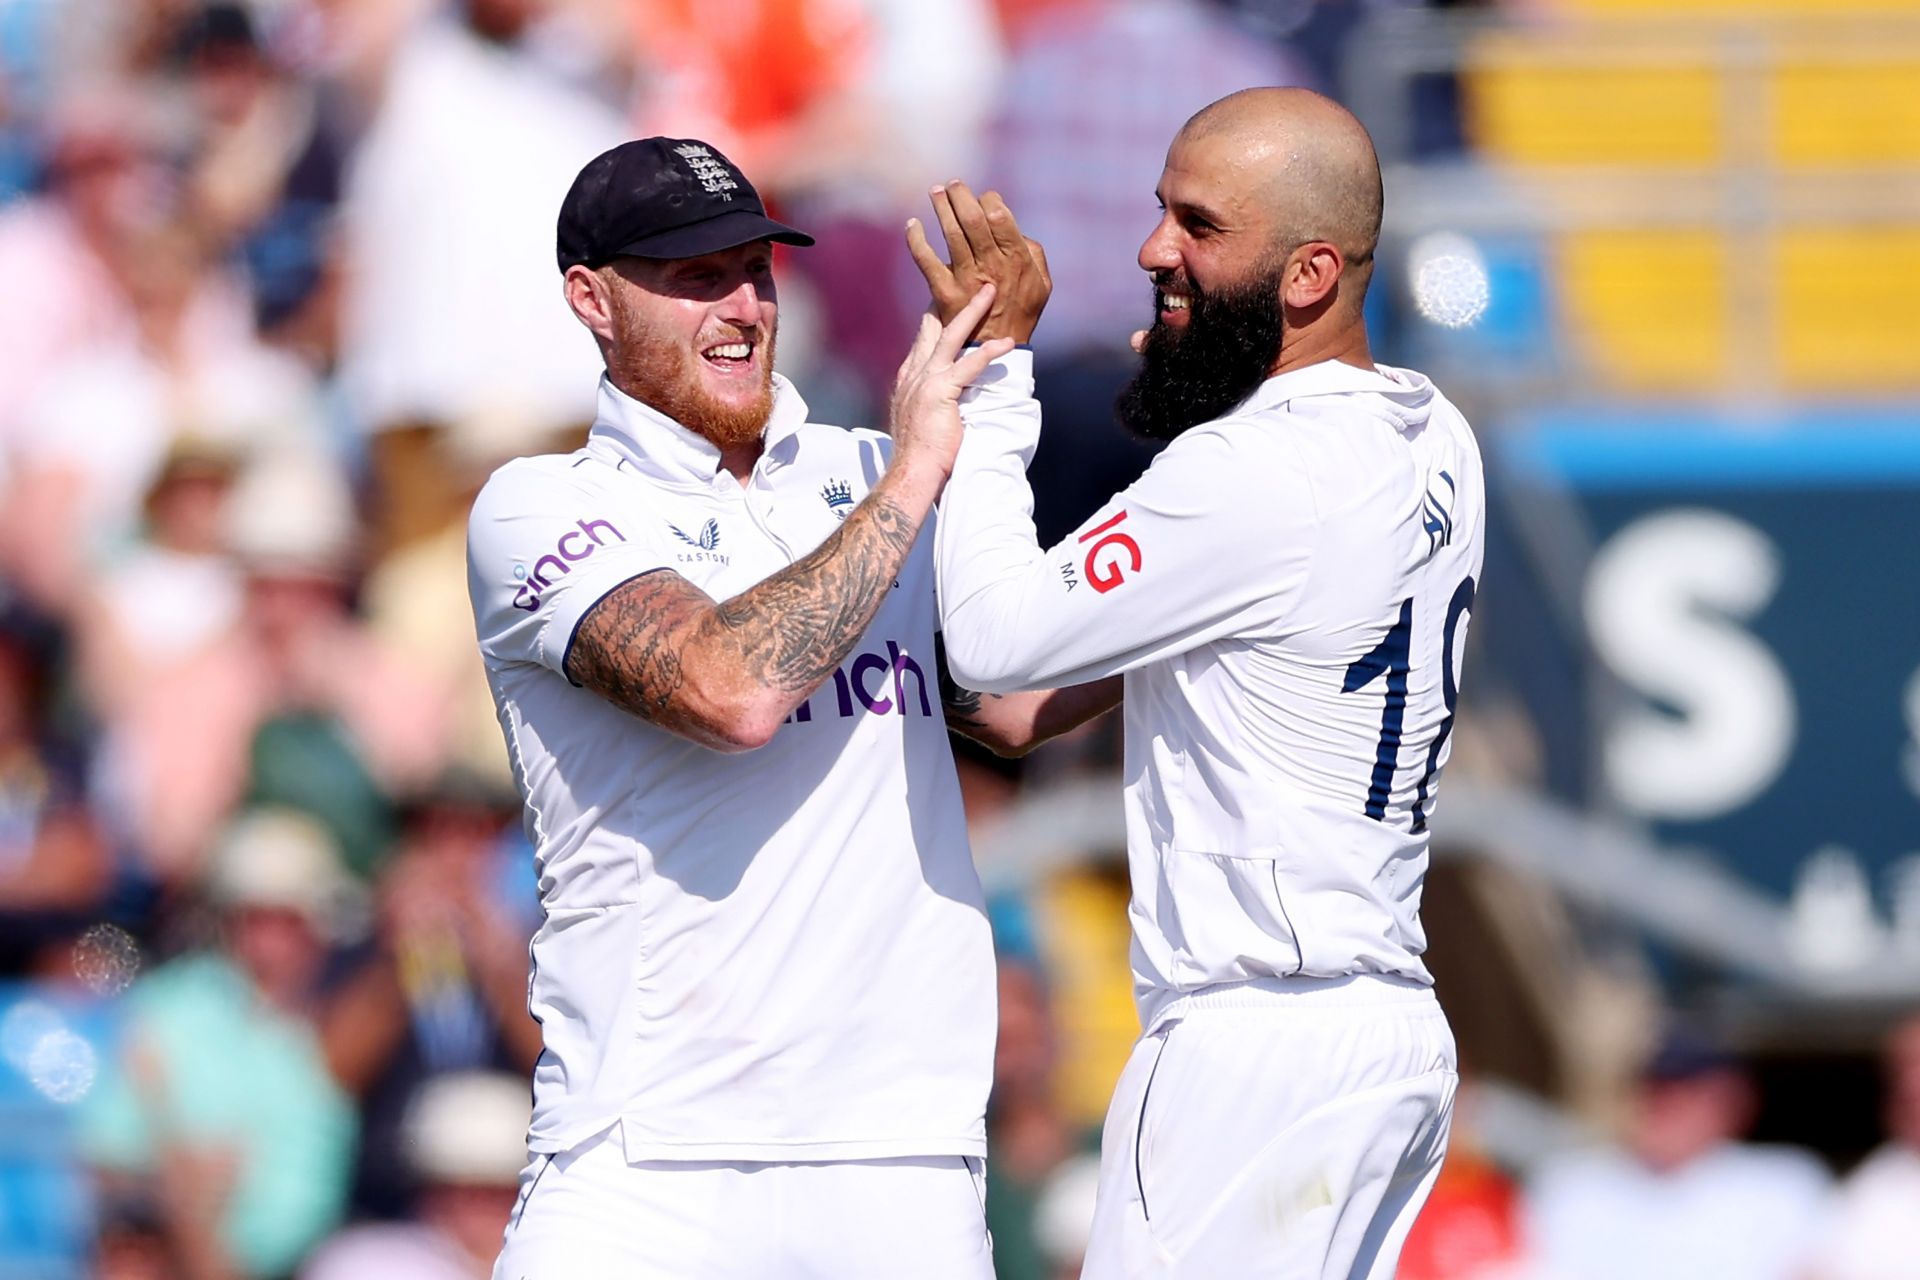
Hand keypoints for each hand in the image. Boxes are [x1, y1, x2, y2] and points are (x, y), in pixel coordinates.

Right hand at [889, 283, 1014, 478]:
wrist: (911, 473)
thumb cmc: (919, 454)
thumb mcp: (920, 418)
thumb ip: (929, 399)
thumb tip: (947, 395)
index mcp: (908, 379)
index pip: (923, 339)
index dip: (937, 316)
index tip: (949, 298)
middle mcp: (914, 373)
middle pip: (934, 326)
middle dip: (952, 300)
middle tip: (972, 280)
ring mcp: (925, 381)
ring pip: (951, 335)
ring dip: (973, 311)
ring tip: (991, 292)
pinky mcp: (941, 393)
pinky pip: (969, 365)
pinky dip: (989, 352)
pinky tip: (1007, 343)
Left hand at [907, 181, 1051, 343]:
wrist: (995, 350)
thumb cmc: (1021, 312)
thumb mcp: (1042, 283)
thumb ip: (1033, 253)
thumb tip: (1016, 229)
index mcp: (1016, 258)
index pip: (998, 215)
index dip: (988, 200)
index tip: (982, 198)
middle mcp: (991, 264)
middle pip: (973, 218)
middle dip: (961, 195)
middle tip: (953, 184)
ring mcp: (966, 277)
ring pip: (951, 233)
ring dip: (941, 207)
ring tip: (936, 192)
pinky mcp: (945, 291)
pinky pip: (925, 259)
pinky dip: (916, 240)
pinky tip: (912, 224)